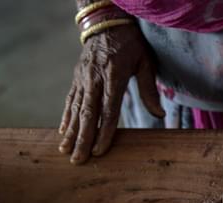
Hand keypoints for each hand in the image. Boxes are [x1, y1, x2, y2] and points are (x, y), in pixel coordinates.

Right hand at [59, 24, 164, 164]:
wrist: (107, 23)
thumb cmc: (131, 45)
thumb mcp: (145, 62)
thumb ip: (148, 89)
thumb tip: (160, 114)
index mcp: (113, 76)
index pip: (108, 110)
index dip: (104, 132)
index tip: (100, 151)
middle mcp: (94, 79)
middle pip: (88, 114)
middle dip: (82, 139)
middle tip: (78, 160)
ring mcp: (83, 78)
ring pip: (75, 109)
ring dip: (70, 132)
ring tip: (65, 151)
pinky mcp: (77, 77)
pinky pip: (70, 99)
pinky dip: (65, 117)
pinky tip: (63, 132)